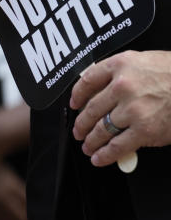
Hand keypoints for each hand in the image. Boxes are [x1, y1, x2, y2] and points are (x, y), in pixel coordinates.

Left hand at [71, 50, 170, 165]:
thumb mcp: (147, 61)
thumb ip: (123, 72)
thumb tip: (101, 88)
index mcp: (121, 64)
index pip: (88, 80)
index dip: (77, 95)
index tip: (73, 104)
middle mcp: (123, 86)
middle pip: (91, 109)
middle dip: (81, 124)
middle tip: (78, 131)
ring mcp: (133, 109)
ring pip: (101, 129)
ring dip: (91, 142)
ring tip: (88, 147)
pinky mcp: (145, 130)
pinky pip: (117, 146)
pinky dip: (105, 155)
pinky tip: (99, 158)